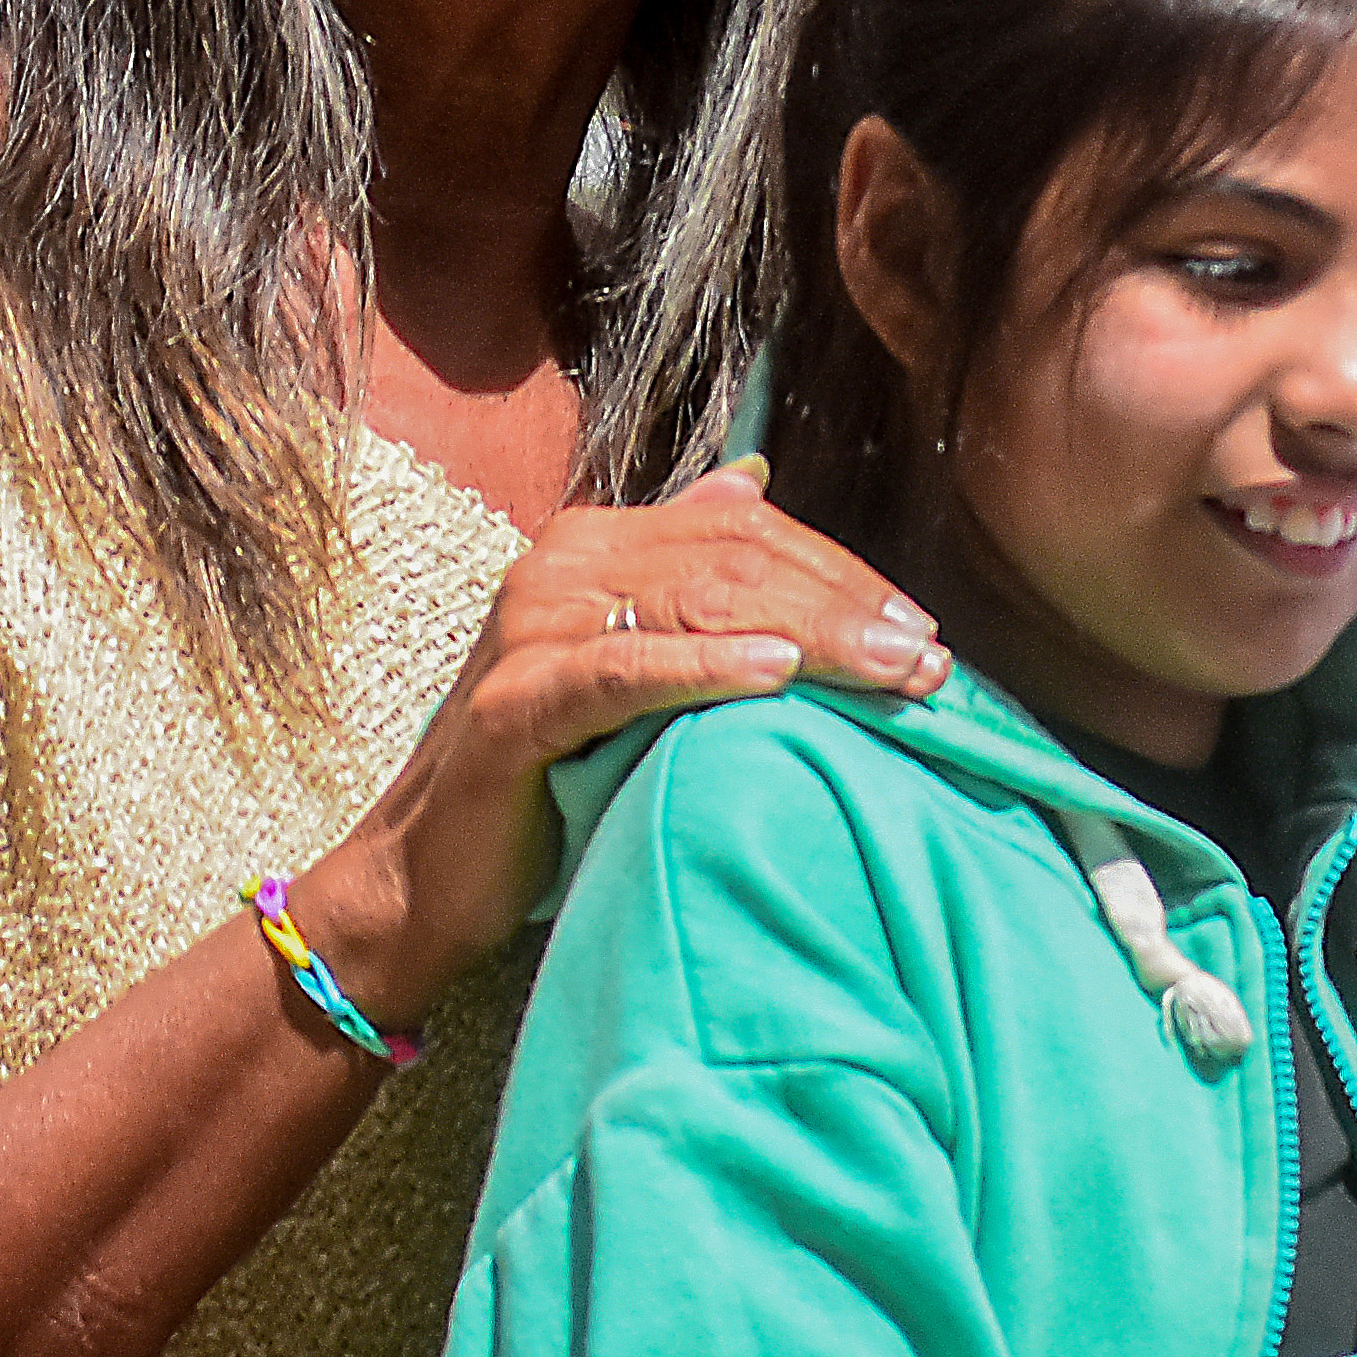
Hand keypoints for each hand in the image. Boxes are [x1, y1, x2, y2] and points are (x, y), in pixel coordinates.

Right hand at [294, 462, 944, 1031]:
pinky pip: (627, 670)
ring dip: (812, 635)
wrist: (428, 876)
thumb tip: (756, 481)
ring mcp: (531, 628)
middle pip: (736, 562)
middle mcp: (560, 565)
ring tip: (891, 670)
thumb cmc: (551, 778)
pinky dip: (709, 667)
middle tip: (928, 658)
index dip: (843, 574)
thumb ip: (690, 575)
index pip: (749, 532)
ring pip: (699, 603)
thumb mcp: (633, 666)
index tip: (922, 629)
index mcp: (597, 545)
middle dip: (846, 607)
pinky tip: (782, 675)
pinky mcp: (516, 702)